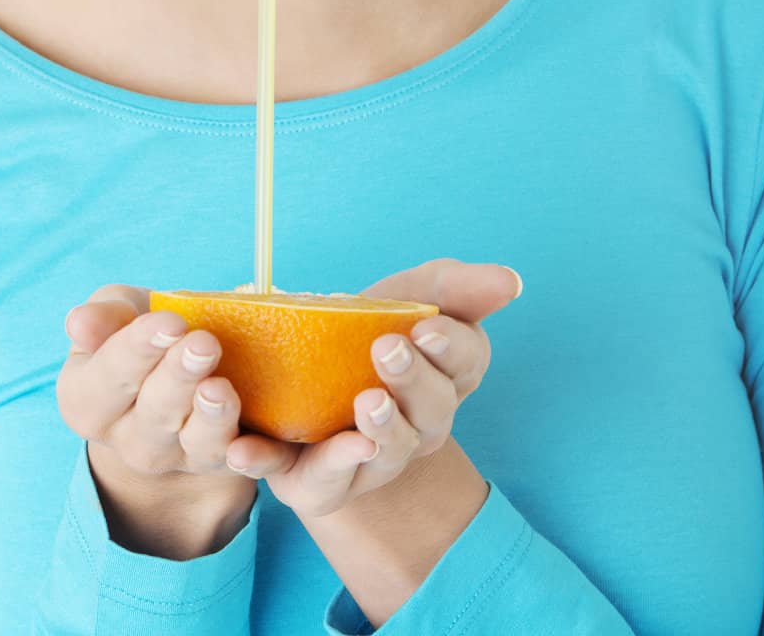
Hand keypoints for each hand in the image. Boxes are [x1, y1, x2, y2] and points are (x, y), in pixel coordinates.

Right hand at [56, 283, 256, 505]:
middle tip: (204, 344)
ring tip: (221, 388)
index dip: (137, 349)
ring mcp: (172, 456)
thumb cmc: (137, 329)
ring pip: (192, 443)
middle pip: (151, 415)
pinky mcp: (214, 460)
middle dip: (178, 377)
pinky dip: (248, 457)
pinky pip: (232, 463)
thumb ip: (102, 316)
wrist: (173, 362)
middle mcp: (124, 439)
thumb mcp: (116, 313)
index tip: (170, 322)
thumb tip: (80, 322)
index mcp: (85, 401)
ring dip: (209, 418)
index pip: (106, 378)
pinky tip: (250, 444)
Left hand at [225, 258, 520, 518]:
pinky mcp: (318, 482)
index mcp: (443, 379)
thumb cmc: (367, 331)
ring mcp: (370, 461)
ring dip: (379, 432)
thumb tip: (510, 280)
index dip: (451, 347)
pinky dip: (282, 467)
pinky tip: (253, 450)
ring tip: (363, 405)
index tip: (427, 326)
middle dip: (414, 384)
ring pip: (385, 456)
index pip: (467, 363)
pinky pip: (309, 483)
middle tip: (387, 350)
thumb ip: (456, 286)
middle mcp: (417, 429)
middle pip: (432, 415)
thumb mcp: (409, 293)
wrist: (303, 379)